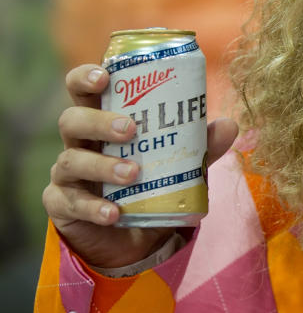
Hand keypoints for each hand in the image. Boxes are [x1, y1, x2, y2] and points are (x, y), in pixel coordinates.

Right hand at [42, 64, 238, 268]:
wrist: (129, 235)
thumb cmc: (148, 183)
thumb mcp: (177, 164)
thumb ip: (200, 146)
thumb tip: (230, 125)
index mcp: (102, 120)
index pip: (83, 89)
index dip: (86, 77)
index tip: (105, 76)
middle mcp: (79, 143)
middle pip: (71, 119)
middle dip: (99, 121)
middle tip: (130, 129)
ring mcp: (66, 174)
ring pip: (70, 161)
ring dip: (102, 166)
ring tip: (134, 173)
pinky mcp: (62, 205)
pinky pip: (71, 203)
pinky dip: (93, 207)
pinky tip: (113, 213)